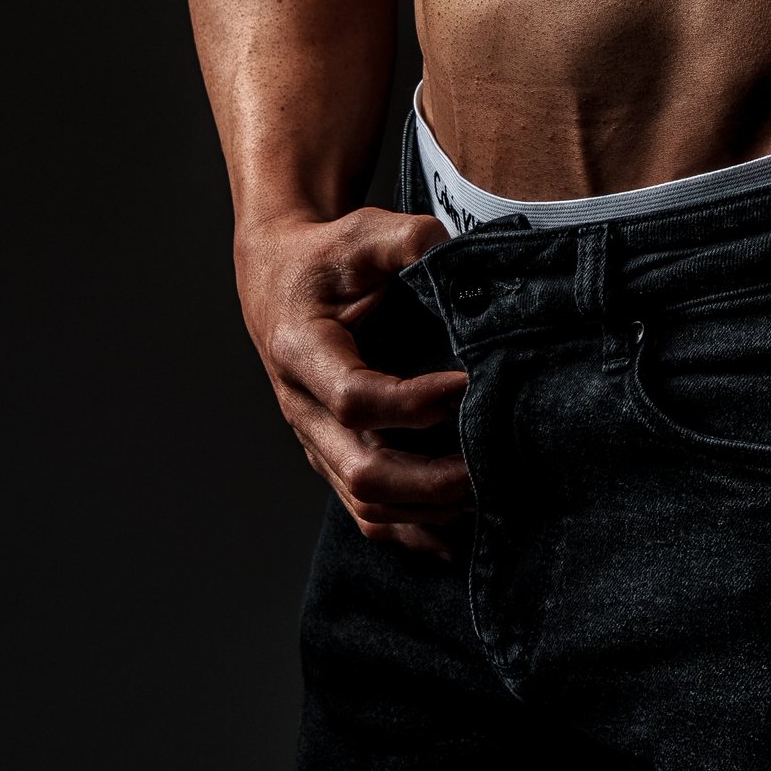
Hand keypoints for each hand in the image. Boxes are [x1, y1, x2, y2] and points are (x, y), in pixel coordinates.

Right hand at [237, 207, 470, 554]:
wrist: (280, 279)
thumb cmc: (326, 256)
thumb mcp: (362, 233)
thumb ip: (409, 240)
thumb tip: (461, 257)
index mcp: (301, 351)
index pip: (356, 399)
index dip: (414, 403)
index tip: (467, 384)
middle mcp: (302, 408)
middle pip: (361, 472)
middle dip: (431, 479)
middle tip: (490, 462)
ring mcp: (316, 441)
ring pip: (366, 503)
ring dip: (429, 508)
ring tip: (487, 490)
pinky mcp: (332, 457)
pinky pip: (366, 513)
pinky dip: (411, 531)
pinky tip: (456, 537)